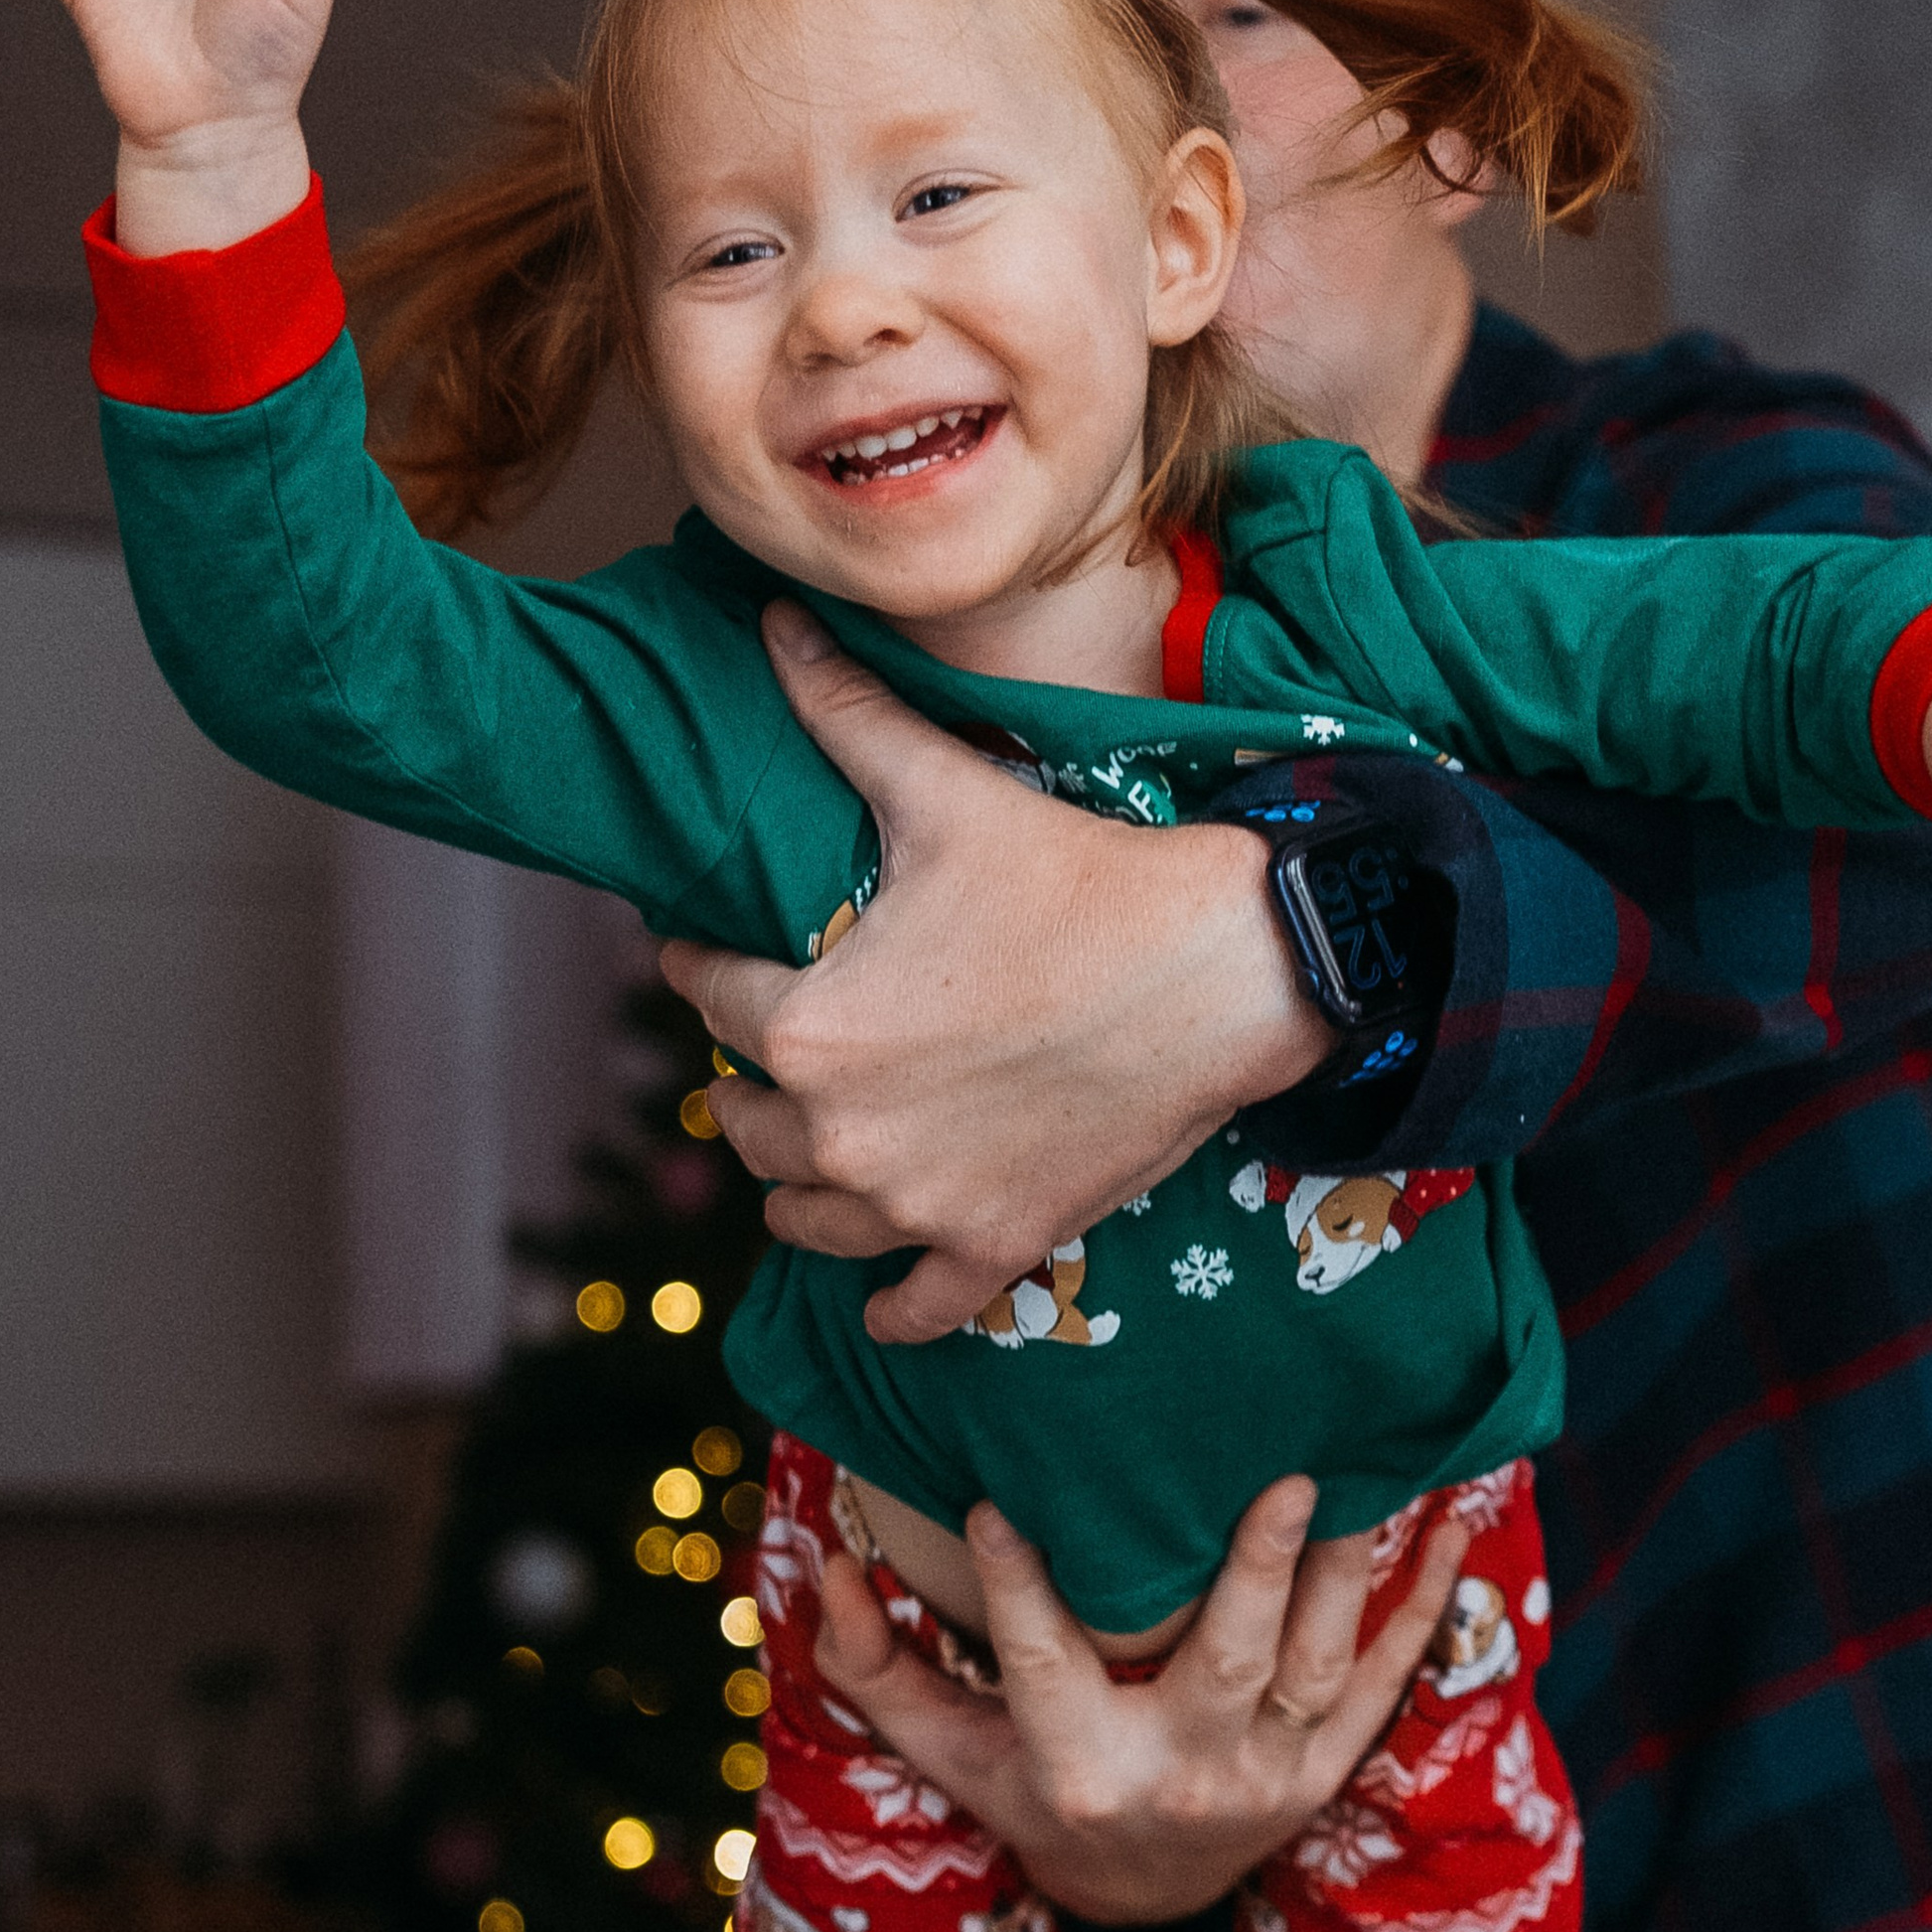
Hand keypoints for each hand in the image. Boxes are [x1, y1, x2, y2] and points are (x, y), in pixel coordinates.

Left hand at [658, 604, 1331, 1341]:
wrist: (1224, 971)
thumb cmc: (1077, 878)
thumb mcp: (945, 791)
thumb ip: (842, 715)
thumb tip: (775, 624)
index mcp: (807, 1029)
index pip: (707, 998)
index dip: (707, 961)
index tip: (721, 946)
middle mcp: (841, 1137)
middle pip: (742, 1122)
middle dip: (756, 1076)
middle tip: (792, 1036)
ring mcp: (916, 1207)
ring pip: (803, 1220)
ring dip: (800, 1182)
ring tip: (824, 1137)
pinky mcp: (993, 1247)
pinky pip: (913, 1307)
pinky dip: (894, 1301)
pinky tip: (885, 1290)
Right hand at [810, 1475, 1466, 1923]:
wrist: (1148, 1897)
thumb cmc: (1034, 1794)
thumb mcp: (951, 1751)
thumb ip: (878, 1669)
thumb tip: (824, 1564)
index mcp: (1079, 1769)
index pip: (1042, 1665)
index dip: (1016, 1589)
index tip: (996, 1505)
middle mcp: (1183, 1773)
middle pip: (1226, 1664)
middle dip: (1257, 1573)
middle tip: (1285, 1480)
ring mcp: (1270, 1773)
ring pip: (1320, 1661)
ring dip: (1349, 1571)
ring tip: (1364, 1477)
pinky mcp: (1330, 1764)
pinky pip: (1389, 1676)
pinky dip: (1425, 1601)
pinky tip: (1452, 1518)